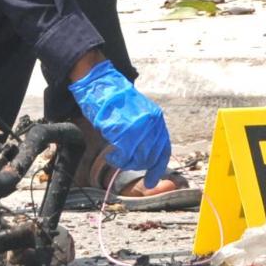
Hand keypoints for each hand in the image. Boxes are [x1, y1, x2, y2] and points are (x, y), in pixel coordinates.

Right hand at [68, 60, 170, 188]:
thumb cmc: (116, 101)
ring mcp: (138, 126)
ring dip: (125, 163)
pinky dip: (117, 160)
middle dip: (137, 166)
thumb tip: (146, 156)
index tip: (152, 181)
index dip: (158, 168)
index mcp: (156, 118)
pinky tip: (111, 155)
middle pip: (151, 157)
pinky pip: (124, 155)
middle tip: (124, 162)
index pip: (164, 150)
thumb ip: (146, 132)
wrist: (102, 84)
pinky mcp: (123, 129)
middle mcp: (151, 123)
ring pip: (138, 159)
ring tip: (115, 157)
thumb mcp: (138, 113)